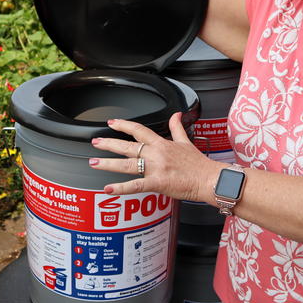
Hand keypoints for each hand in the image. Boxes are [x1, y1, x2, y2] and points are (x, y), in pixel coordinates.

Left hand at [89, 112, 220, 200]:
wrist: (209, 179)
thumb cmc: (199, 164)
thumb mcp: (186, 141)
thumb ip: (177, 127)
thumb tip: (176, 114)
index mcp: (162, 143)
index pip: (139, 130)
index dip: (124, 125)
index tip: (112, 122)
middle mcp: (156, 154)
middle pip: (128, 146)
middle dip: (109, 143)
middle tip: (95, 142)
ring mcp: (156, 168)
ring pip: (127, 164)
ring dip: (108, 163)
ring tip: (94, 163)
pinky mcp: (158, 183)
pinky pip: (135, 185)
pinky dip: (121, 188)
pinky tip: (108, 188)